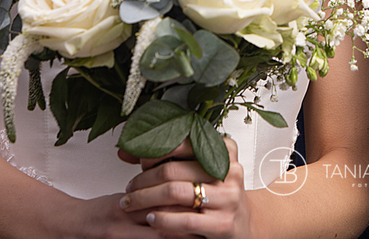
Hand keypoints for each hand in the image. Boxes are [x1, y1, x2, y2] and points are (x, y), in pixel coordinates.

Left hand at [120, 138, 250, 238]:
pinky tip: (151, 218)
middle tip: (129, 189)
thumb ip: (168, 158)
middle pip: (172, 169)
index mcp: (224, 150)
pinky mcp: (223, 223)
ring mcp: (228, 197)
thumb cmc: (216, 195)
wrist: (243, 227)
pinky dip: (162, 219)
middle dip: (143, 180)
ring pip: (175, 192)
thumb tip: (125, 151)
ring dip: (146, 198)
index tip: (138, 161)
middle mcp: (229, 171)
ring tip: (132, 203)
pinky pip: (185, 220)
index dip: (153, 151)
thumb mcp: (199, 172)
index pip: (181, 142)